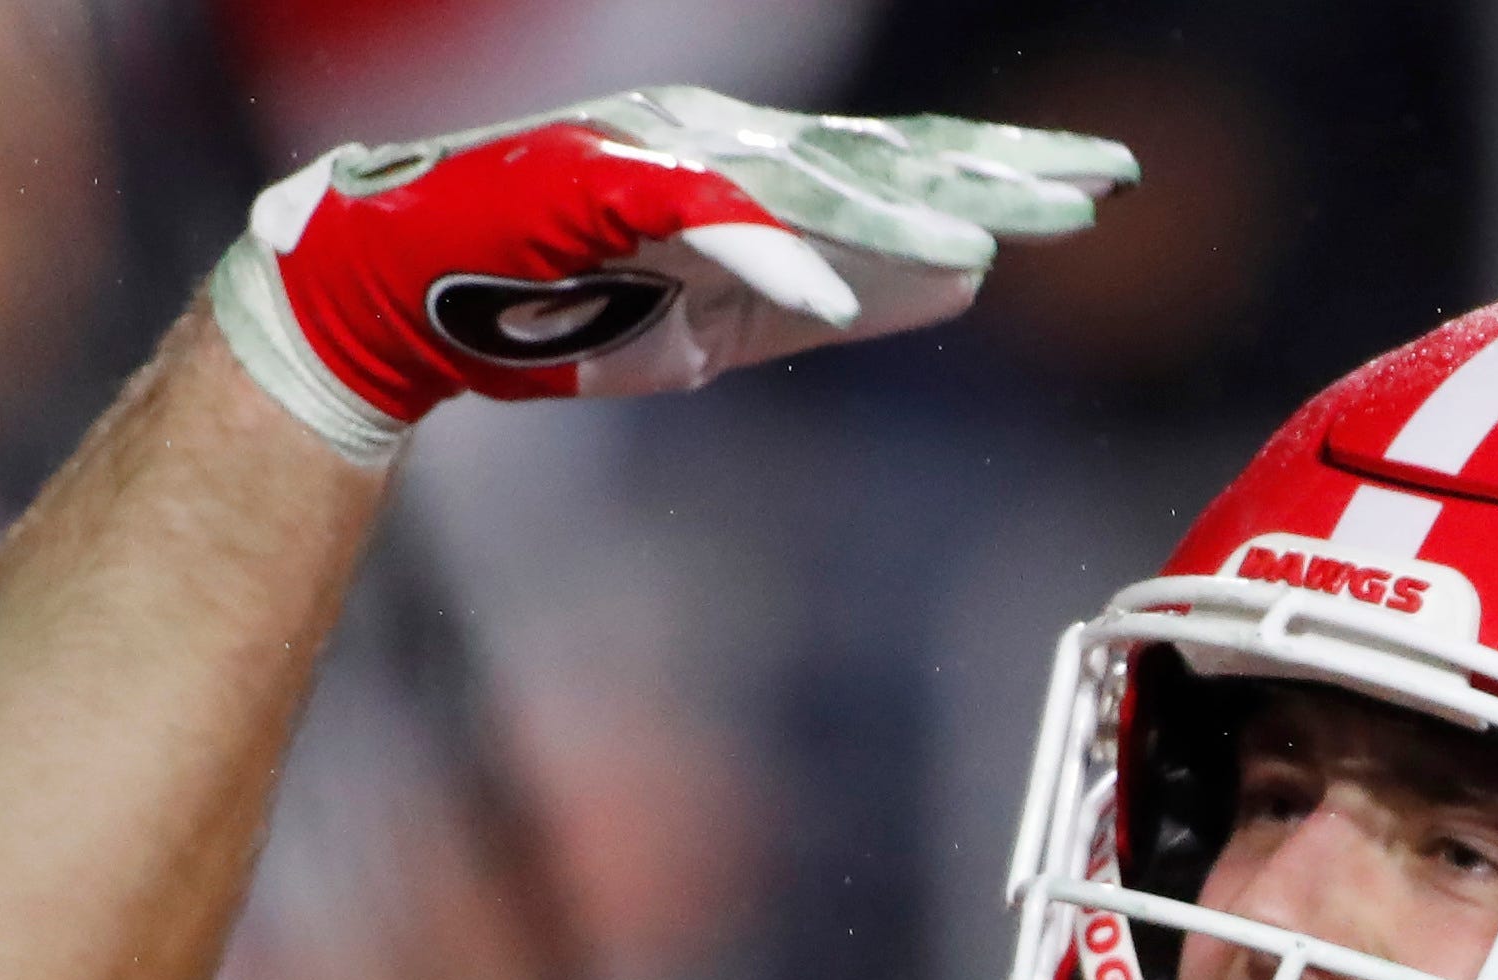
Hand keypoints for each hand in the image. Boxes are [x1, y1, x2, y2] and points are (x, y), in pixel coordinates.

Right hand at [210, 84, 1133, 467]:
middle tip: (1100, 187)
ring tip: (994, 243)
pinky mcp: (599, 190)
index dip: (1000, 174)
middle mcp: (720, 145)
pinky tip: (836, 292)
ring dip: (903, 216)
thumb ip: (831, 297)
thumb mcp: (724, 316)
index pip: (901, 168)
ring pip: (807, 184)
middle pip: (880, 160)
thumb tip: (959, 282)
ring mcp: (661, 158)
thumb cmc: (552, 304)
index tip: (1096, 190)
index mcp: (754, 170)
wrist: (397, 295)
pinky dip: (767, 256)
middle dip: (991, 174)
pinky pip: (701, 225)